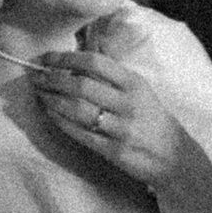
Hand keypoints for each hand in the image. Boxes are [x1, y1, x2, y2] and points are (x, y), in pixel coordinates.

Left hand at [30, 50, 203, 194]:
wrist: (174, 157)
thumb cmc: (152, 119)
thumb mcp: (141, 91)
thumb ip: (113, 76)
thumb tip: (79, 56)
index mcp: (135, 83)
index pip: (95, 62)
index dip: (67, 58)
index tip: (48, 58)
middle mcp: (129, 103)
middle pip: (82, 85)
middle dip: (53, 79)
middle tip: (37, 78)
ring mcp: (122, 128)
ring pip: (78, 110)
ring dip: (53, 100)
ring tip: (40, 95)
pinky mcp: (115, 150)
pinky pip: (80, 133)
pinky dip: (61, 122)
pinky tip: (51, 114)